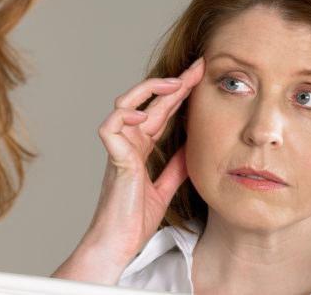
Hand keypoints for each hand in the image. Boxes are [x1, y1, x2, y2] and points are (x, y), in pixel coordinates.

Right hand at [52, 57, 204, 283]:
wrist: (119, 244)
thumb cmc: (134, 220)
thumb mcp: (165, 188)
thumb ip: (175, 166)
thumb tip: (192, 147)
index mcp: (140, 148)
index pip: (160, 111)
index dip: (179, 93)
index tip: (199, 76)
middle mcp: (128, 143)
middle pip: (149, 102)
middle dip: (173, 82)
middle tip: (197, 68)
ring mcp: (119, 149)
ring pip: (124, 104)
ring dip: (149, 90)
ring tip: (174, 83)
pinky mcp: (114, 160)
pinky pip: (111, 127)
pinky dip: (124, 115)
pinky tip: (144, 113)